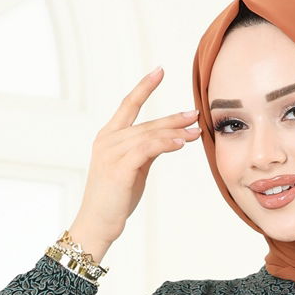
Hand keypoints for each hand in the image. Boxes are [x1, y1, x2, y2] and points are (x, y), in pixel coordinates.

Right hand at [69, 65, 202, 254]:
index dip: (144, 87)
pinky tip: (181, 143)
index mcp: (108, 137)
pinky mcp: (119, 168)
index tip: (159, 71)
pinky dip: (166, 144)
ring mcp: (111, 153)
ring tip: (196, 130)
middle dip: (173, 118)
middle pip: (147, 123)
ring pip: (149, 135)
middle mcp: (108, 140)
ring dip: (175, 132)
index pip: (128, 104)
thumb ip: (145, 152)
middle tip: (195, 113)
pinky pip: (147, 150)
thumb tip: (168, 140)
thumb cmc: (114, 200)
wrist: (97, 223)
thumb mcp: (132, 170)